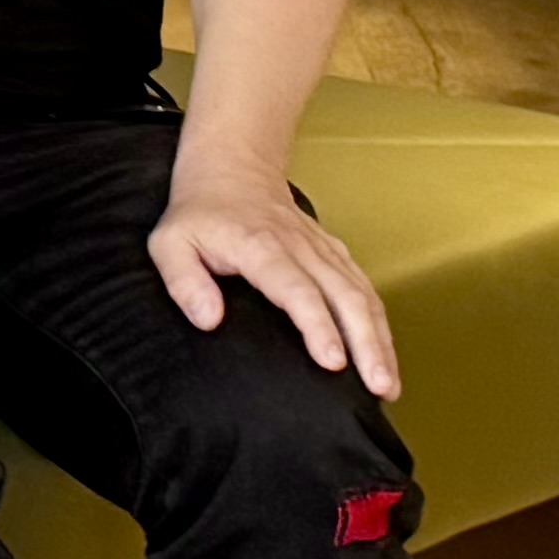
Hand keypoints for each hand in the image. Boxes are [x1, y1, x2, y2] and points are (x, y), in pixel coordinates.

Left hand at [150, 152, 401, 398]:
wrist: (232, 171)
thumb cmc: (201, 213)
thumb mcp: (171, 244)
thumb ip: (184, 282)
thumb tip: (208, 319)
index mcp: (261, 247)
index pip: (297, 291)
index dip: (319, 327)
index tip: (333, 361)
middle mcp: (301, 248)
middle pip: (346, 297)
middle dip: (367, 344)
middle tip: (378, 386)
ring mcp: (323, 250)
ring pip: (363, 295)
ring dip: (381, 340)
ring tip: (388, 384)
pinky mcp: (335, 254)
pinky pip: (365, 289)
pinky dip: (379, 323)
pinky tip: (385, 355)